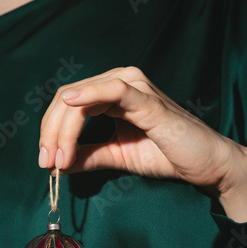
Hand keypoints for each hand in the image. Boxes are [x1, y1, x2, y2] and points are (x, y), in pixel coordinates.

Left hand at [39, 67, 246, 221]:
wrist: (201, 164)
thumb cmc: (163, 154)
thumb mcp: (115, 156)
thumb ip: (87, 156)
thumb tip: (56, 163)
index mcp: (109, 95)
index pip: (67, 106)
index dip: (50, 132)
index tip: (46, 162)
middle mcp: (119, 83)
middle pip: (68, 99)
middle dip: (51, 132)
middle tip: (47, 163)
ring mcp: (134, 88)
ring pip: (82, 97)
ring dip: (63, 127)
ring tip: (58, 157)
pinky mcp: (148, 100)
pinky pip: (114, 89)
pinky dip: (90, 94)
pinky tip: (71, 103)